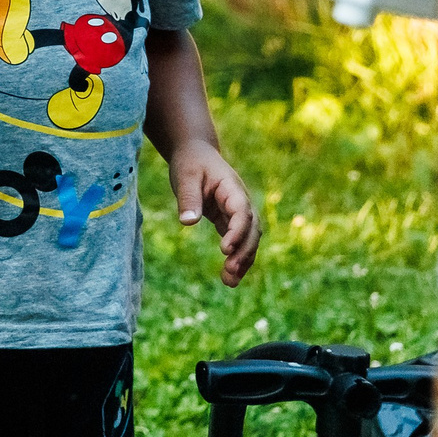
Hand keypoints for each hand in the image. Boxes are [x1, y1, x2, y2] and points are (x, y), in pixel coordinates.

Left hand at [168, 139, 259, 286]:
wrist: (196, 154)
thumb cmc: (191, 163)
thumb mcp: (185, 176)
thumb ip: (188, 198)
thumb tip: (187, 223)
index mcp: (233, 189)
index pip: (242, 213)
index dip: (237, 231)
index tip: (225, 249)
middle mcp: (242, 203)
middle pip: (251, 230)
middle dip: (243, 252)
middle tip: (230, 271)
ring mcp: (239, 213)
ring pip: (249, 240)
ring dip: (243, 261)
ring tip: (229, 282)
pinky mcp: (230, 221)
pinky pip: (238, 242)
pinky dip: (237, 258)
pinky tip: (229, 277)